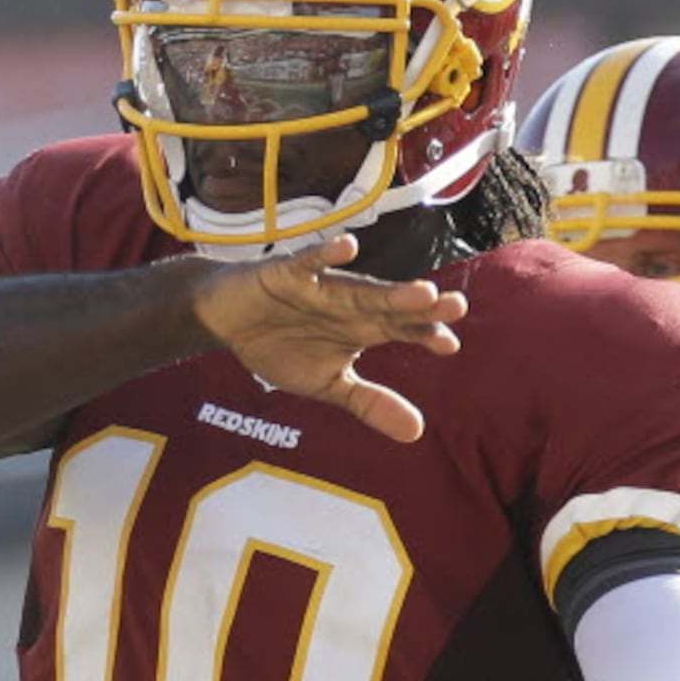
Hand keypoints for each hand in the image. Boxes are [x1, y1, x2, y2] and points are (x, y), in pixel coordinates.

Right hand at [188, 233, 466, 441]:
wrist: (225, 317)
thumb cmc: (280, 344)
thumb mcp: (326, 383)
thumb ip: (370, 403)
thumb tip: (418, 433)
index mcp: (360, 327)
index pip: (401, 329)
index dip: (425, 333)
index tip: (449, 344)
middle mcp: (346, 303)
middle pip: (388, 306)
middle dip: (420, 307)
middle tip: (454, 306)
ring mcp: (318, 287)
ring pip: (357, 287)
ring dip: (387, 290)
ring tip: (421, 292)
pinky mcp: (285, 274)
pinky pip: (307, 263)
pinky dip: (325, 256)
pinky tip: (348, 247)